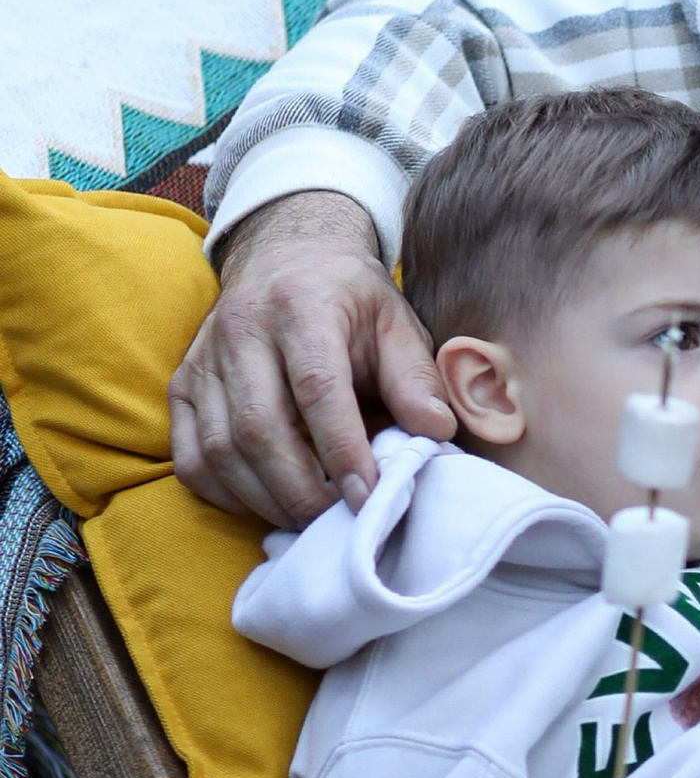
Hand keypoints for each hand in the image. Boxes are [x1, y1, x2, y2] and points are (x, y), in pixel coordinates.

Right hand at [169, 192, 454, 525]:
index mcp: (301, 306)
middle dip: (302, 489)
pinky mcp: (182, 384)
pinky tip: (264, 502)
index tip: (369, 496)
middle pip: (260, 427)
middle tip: (340, 519)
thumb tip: (437, 432)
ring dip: (265, 498)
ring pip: (220, 448)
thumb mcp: (395, 321)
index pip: (316, 388)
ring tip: (309, 518)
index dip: (343, 450)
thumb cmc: (349, 299)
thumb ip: (416, 377)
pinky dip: (224, 492)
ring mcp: (203, 358)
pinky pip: (189, 454)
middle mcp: (241, 328)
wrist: (285, 257)